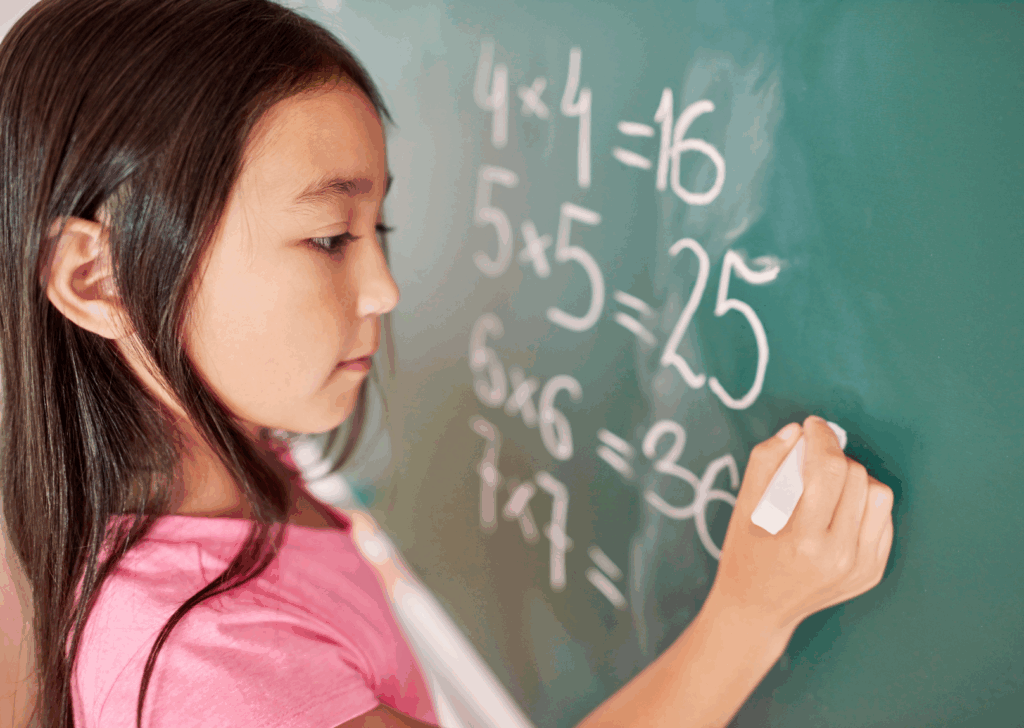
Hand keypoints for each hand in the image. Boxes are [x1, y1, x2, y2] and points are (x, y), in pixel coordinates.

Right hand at [707, 416, 893, 635]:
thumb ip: (765, 462)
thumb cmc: (745, 554)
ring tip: (829, 485)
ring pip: (879, 495)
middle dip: (833, 457)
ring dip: (854, 479)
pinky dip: (863, 503)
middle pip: (855, 476)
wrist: (758, 609)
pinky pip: (883, 519)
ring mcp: (861, 567)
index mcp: (804, 539)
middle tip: (812, 460)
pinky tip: (839, 510)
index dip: (822, 438)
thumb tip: (796, 431)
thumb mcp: (743, 507)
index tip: (812, 426)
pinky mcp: (873, 572)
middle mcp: (839, 556)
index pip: (828, 469)